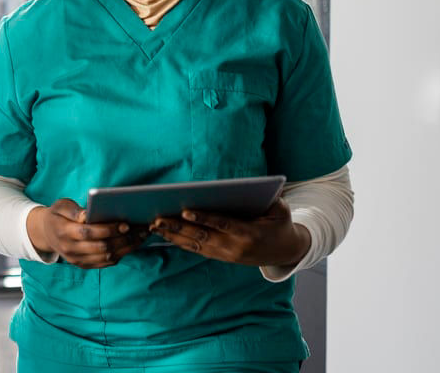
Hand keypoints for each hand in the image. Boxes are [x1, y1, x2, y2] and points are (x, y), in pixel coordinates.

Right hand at [27, 198, 146, 268]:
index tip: (125, 224)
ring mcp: (77, 260)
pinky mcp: (84, 265)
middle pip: (101, 247)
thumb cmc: (58, 215)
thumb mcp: (61, 206)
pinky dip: (121, 254)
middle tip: (140, 230)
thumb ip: (74, 210)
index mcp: (63, 231)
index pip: (88, 233)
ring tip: (141, 237)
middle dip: (123, 239)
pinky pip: (106, 263)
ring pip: (106, 257)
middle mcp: (70, 249)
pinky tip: (132, 244)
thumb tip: (88, 215)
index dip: (107, 230)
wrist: (47, 234)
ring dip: (127, 248)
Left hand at [150, 200, 310, 266]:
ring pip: (195, 245)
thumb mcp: (280, 209)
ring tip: (154, 226)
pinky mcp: (221, 257)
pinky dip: (179, 242)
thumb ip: (269, 198)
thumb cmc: (280, 223)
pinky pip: (197, 250)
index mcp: (249, 233)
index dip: (204, 218)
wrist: (286, 252)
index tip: (185, 211)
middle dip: (178, 227)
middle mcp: (235, 246)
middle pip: (202, 236)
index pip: (222, 224)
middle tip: (157, 218)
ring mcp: (226, 254)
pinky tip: (164, 234)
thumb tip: (254, 184)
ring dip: (173, 235)